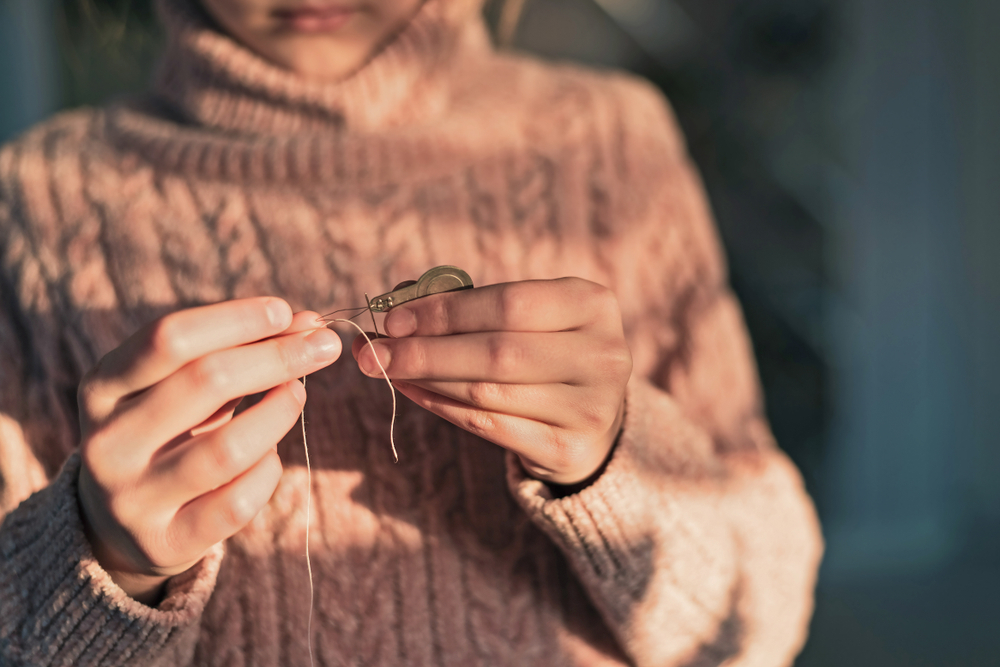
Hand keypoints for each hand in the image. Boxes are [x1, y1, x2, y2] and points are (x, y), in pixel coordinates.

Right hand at [77, 298, 341, 603]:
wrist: (122, 525)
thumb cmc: (168, 431)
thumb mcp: (183, 386)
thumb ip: (238, 350)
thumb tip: (308, 324)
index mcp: (102, 387)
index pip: (170, 338)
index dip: (236, 320)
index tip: (285, 311)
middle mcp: (107, 443)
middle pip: (204, 383)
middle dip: (277, 357)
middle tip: (325, 345)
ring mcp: (132, 498)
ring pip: (227, 448)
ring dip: (280, 411)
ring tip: (299, 393)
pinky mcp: (165, 543)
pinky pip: (237, 502)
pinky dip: (268, 470)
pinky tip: (271, 454)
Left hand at [352, 278, 631, 485]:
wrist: (593, 415)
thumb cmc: (545, 349)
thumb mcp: (527, 315)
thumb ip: (470, 304)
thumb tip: (396, 303)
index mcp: (593, 304)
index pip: (510, 303)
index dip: (446, 311)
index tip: (393, 318)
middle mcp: (603, 355)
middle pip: (498, 352)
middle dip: (426, 350)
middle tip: (372, 351)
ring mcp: (591, 407)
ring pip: (487, 392)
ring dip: (426, 379)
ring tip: (387, 369)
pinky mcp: (570, 448)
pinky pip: (490, 427)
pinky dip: (443, 407)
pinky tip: (413, 392)